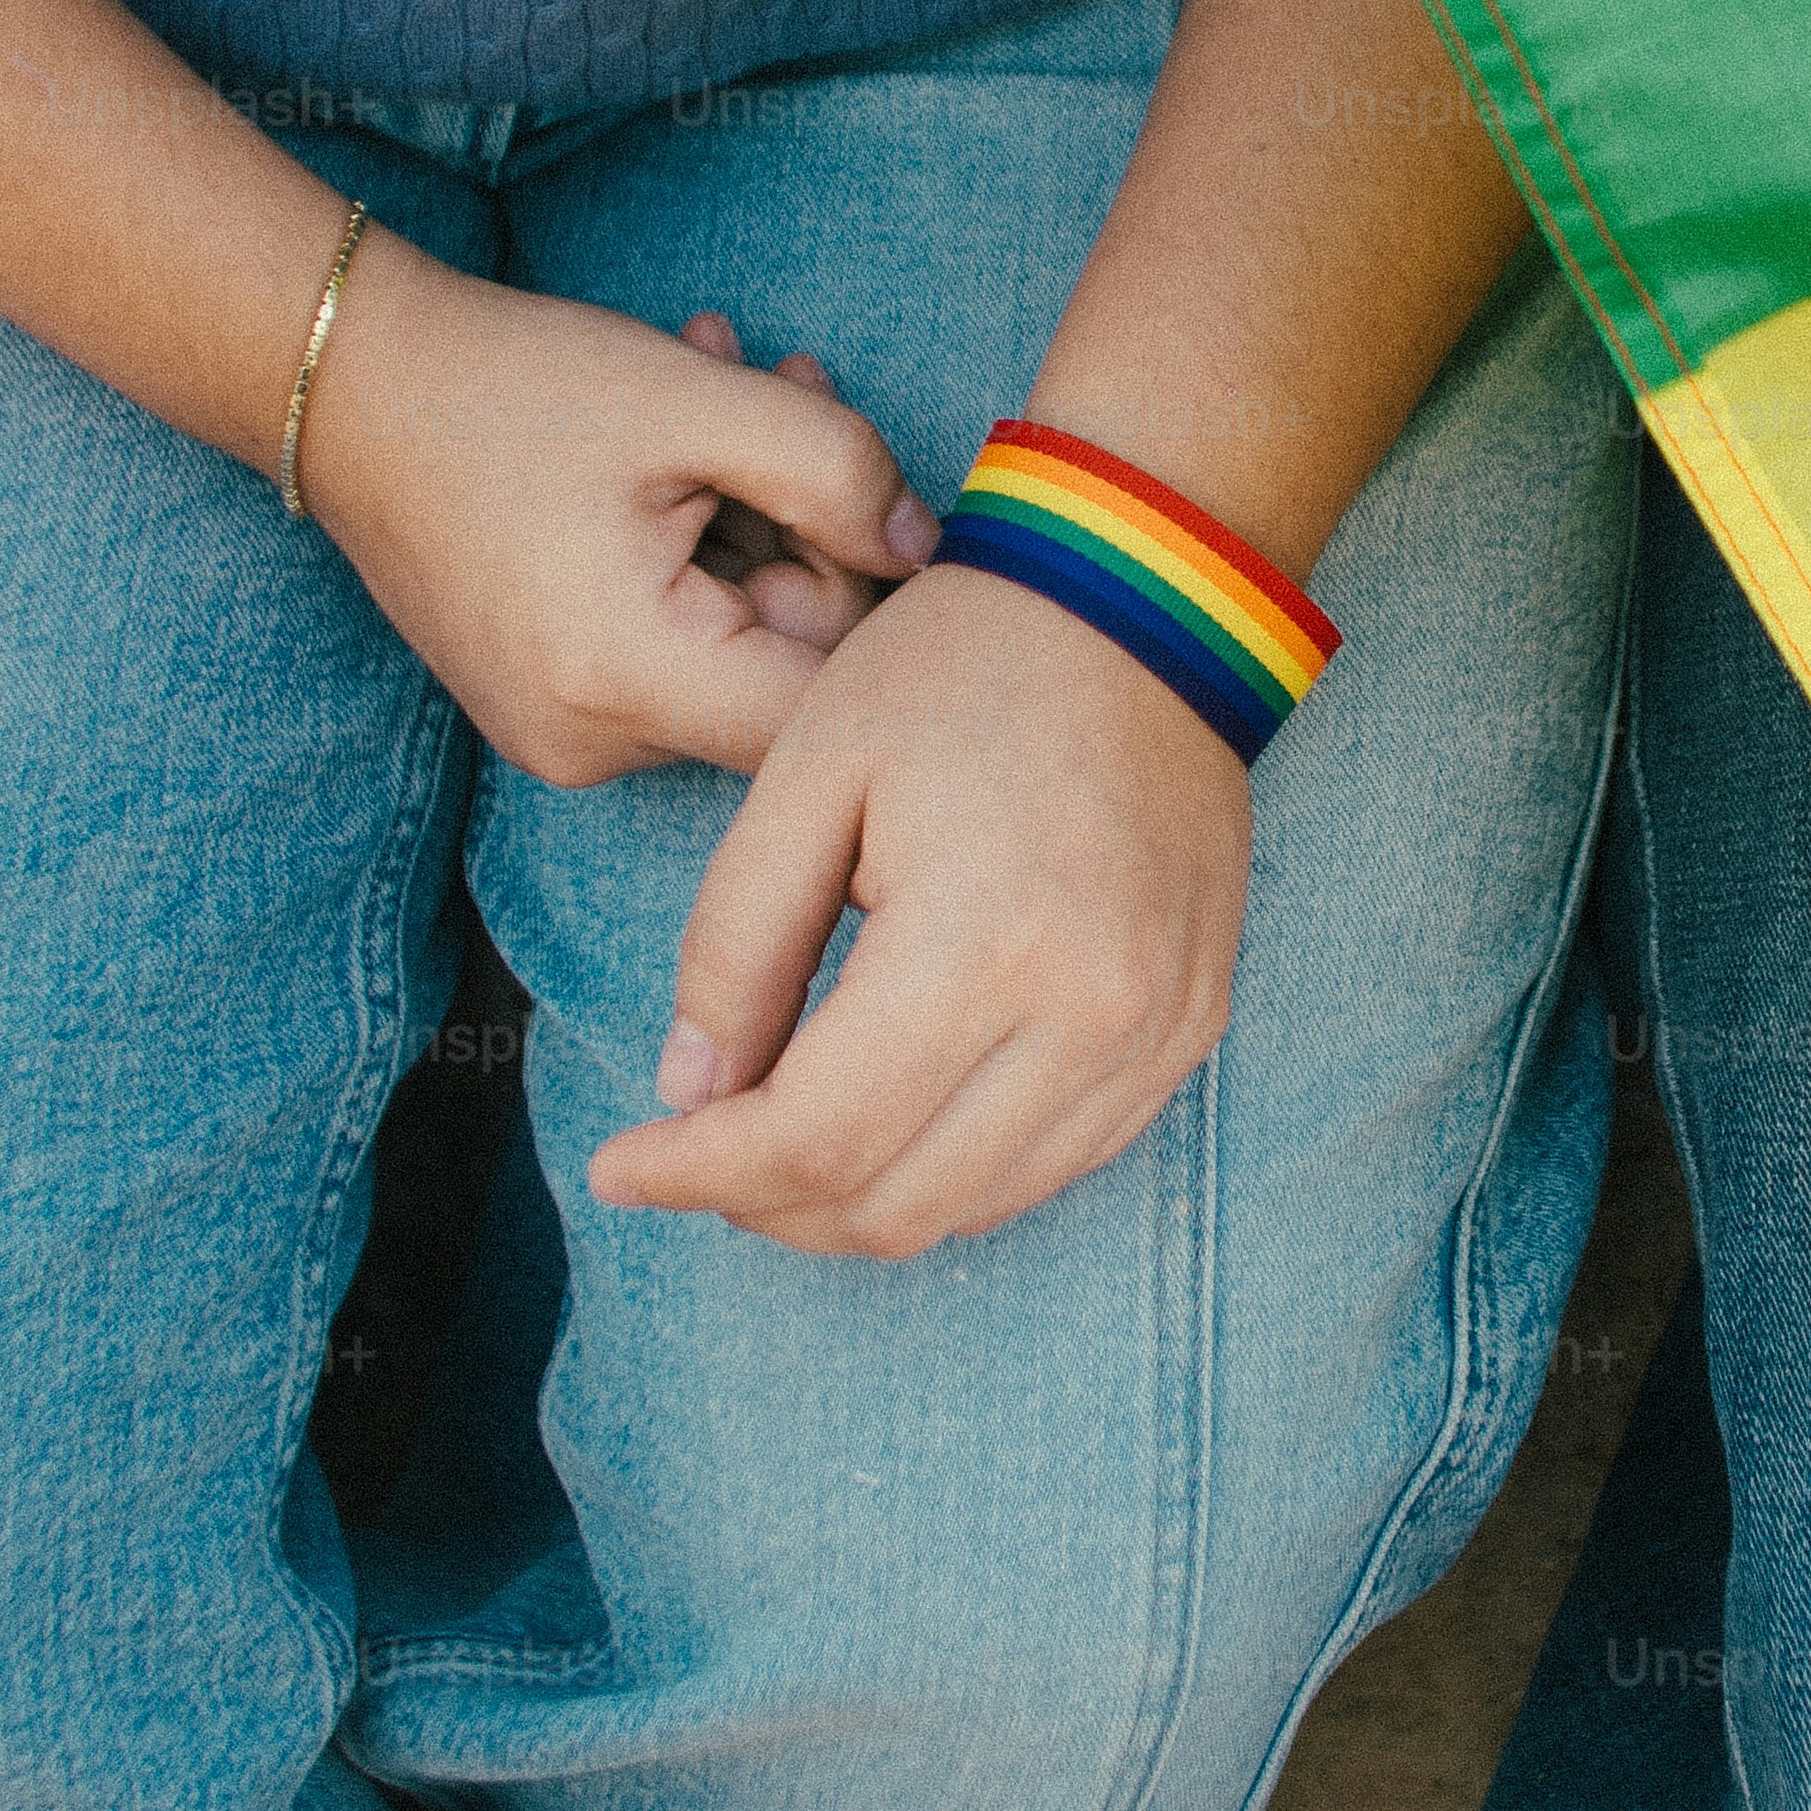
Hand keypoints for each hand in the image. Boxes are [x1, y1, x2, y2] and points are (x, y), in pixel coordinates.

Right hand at [294, 260, 934, 787]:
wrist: (348, 387)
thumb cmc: (513, 386)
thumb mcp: (701, 400)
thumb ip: (841, 469)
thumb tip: (926, 549)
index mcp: (631, 684)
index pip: (829, 704)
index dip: (873, 595)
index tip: (856, 484)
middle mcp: (594, 745)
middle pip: (786, 675)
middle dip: (808, 523)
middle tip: (791, 381)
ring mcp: (566, 738)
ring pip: (734, 648)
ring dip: (752, 512)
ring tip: (718, 381)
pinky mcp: (552, 708)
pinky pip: (674, 649)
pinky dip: (694, 549)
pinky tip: (671, 447)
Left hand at [581, 567, 1250, 1258]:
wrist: (1148, 600)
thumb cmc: (963, 665)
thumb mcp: (807, 779)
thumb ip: (735, 946)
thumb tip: (691, 1093)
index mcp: (985, 942)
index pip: (817, 1139)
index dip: (700, 1176)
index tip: (619, 1167)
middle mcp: (1092, 1015)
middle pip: (895, 1207)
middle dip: (766, 1206)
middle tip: (691, 1160)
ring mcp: (1157, 1033)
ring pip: (976, 1210)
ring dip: (857, 1203)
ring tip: (776, 1141)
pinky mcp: (1191, 1030)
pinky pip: (1059, 1163)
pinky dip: (954, 1172)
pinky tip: (890, 1115)